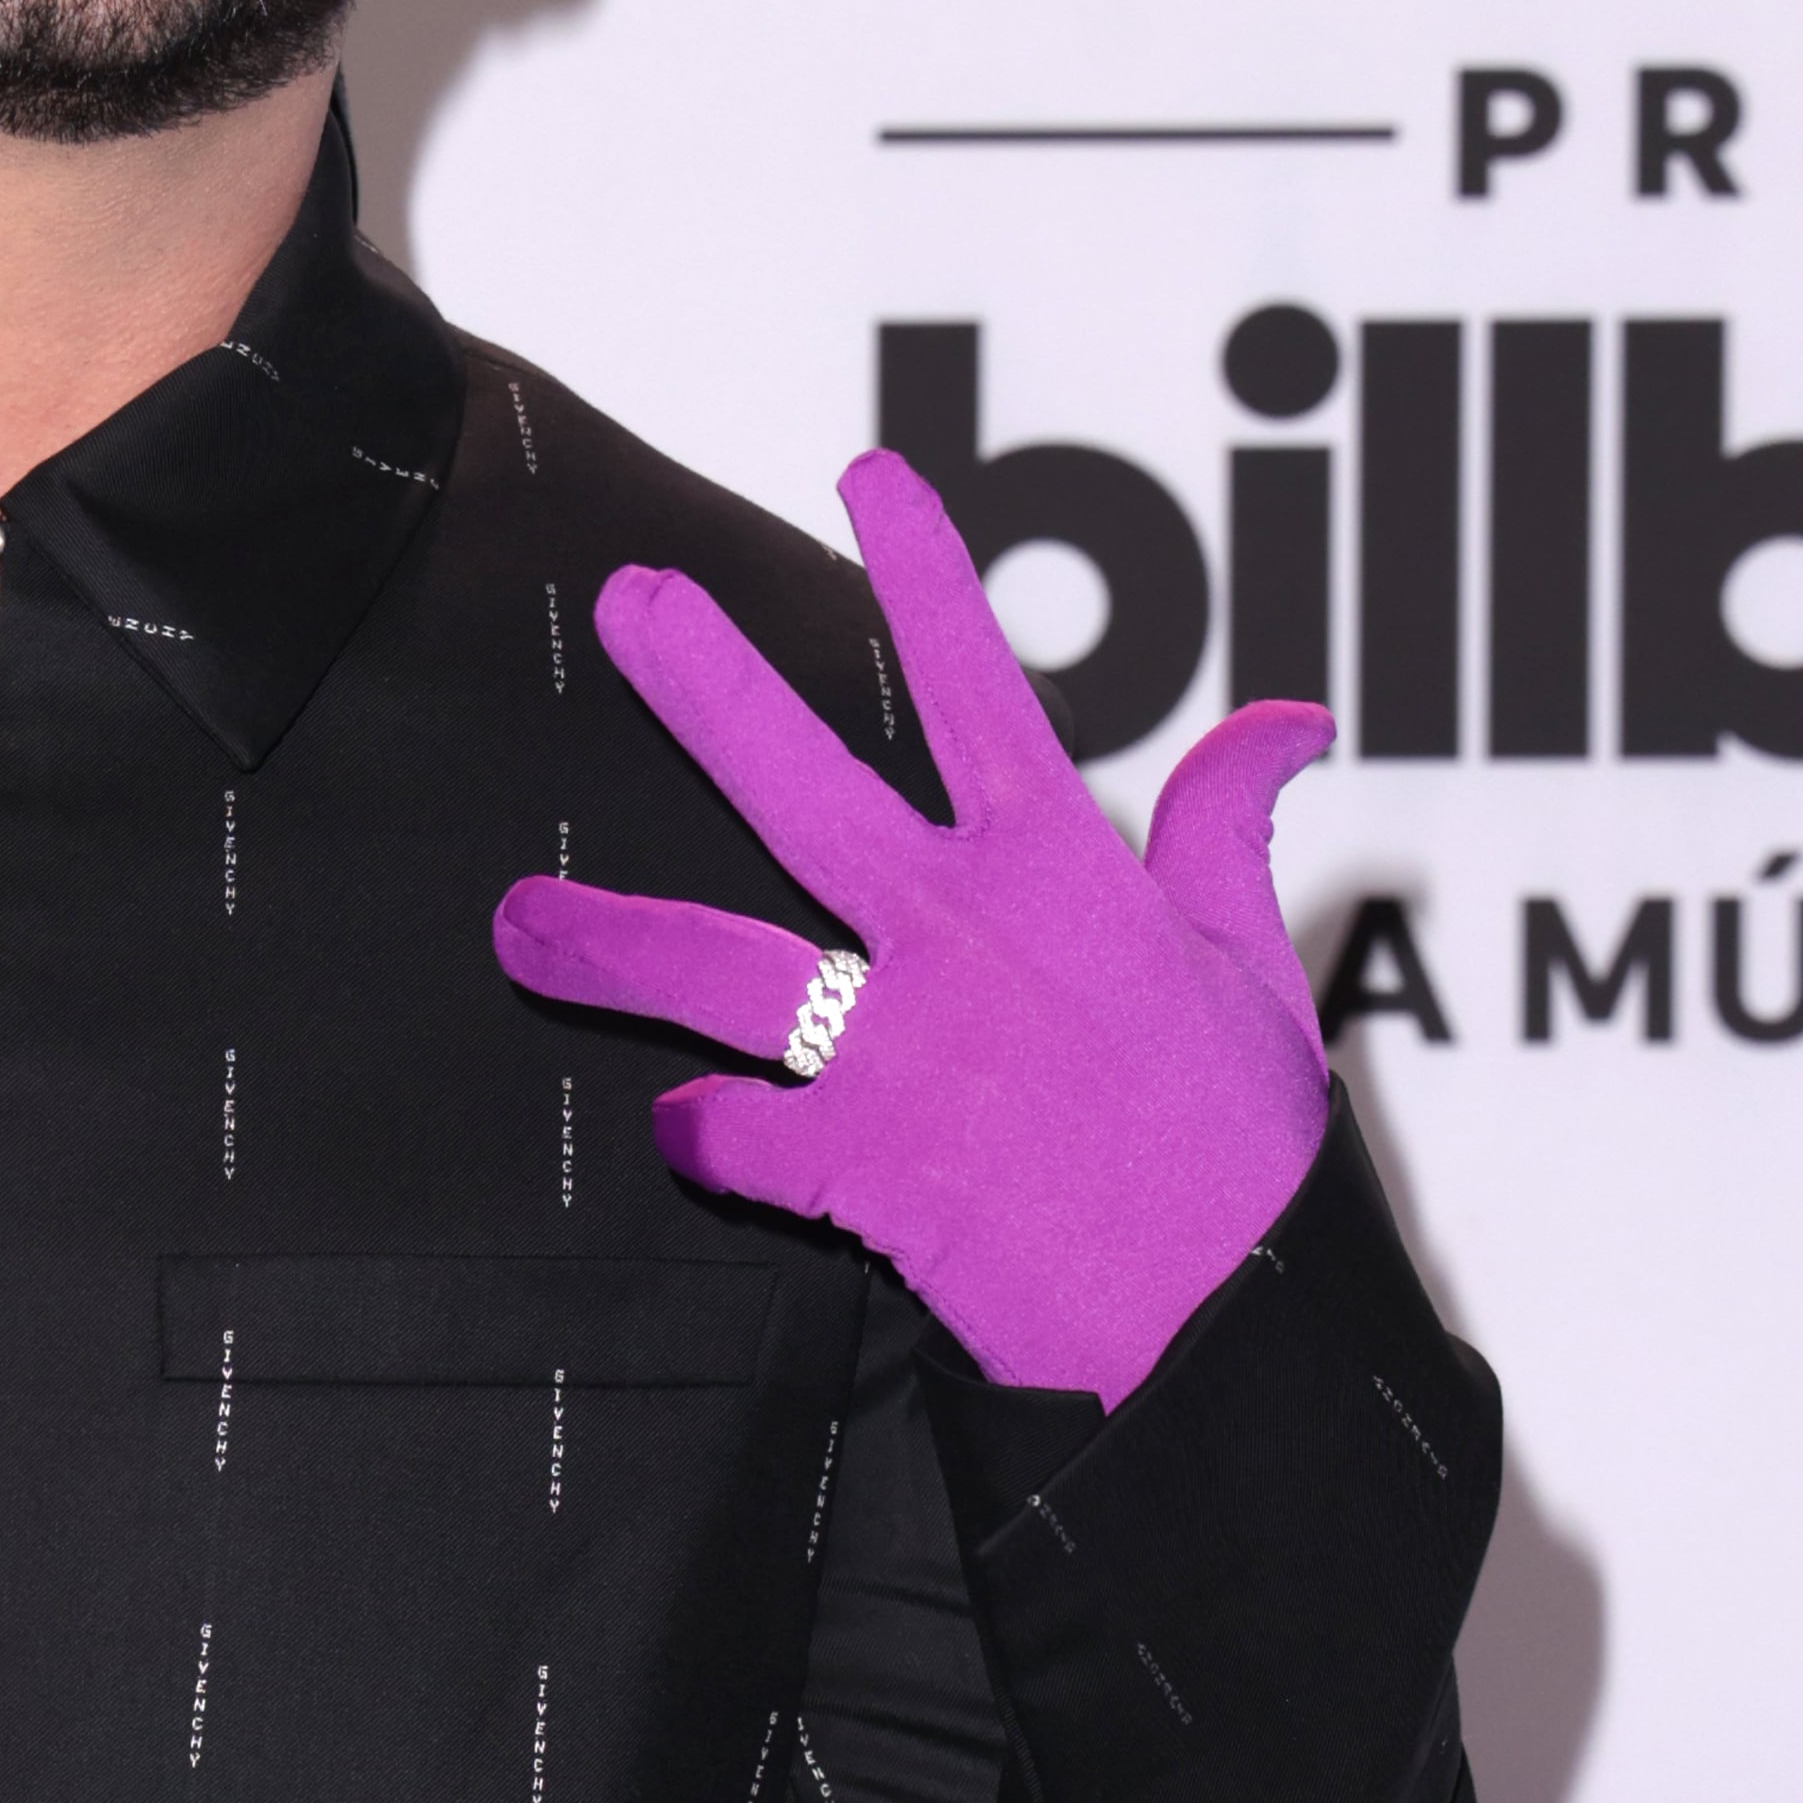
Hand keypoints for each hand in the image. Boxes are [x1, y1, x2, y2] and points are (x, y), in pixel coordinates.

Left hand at [491, 448, 1329, 1403]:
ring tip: (517, 921)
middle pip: (800, 784)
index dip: (924, 574)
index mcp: (1066, 872)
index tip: (868, 474)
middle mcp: (964, 935)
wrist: (1225, 1328)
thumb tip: (1286, 718)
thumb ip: (1225, 834)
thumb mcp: (1256, 971)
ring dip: (604, 939)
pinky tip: (679, 1127)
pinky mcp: (856, 1160)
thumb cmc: (1246, 1160)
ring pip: (715, 965)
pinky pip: (733, 1135)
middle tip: (630, 607)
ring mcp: (900, 1044)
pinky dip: (702, 1133)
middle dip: (705, 688)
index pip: (979, 686)